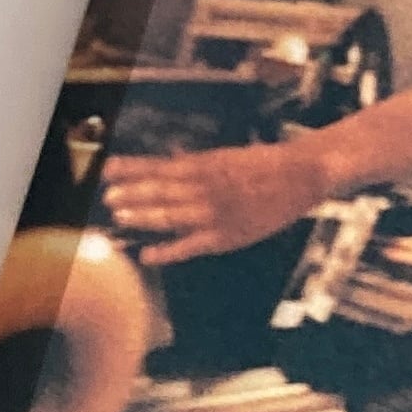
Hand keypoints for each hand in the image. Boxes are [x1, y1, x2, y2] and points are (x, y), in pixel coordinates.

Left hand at [102, 137, 327, 265]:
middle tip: (108, 198)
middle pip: (160, 191)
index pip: (159, 166)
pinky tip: (147, 255)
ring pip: (169, 216)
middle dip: (132, 194)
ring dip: (143, 217)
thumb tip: (169, 160)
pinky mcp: (225, 235)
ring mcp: (214, 212)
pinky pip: (189, 246)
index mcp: (206, 165)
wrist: (303, 175)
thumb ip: (197, 163)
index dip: (132, 169)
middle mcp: (206, 187)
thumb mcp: (228, 156)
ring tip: (120, 217)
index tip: (108, 169)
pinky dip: (167, 251)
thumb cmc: (266, 164)